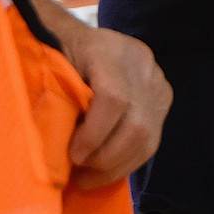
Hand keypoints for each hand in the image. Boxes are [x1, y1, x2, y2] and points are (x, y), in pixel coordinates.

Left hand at [57, 21, 172, 189]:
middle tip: (79, 171)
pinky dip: (127, 161)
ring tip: (88, 177)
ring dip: (116, 167)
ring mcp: (156, 81)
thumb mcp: (50, 65)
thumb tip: (50, 146)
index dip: (94, 134)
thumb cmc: (57, 52)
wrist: (79, 36)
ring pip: (147, 138)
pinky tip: (105, 170)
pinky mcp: (163, 97)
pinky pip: (152, 140)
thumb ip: (55, 97)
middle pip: (136, 125)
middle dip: (106, 158)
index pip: (113, 98)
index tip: (73, 155)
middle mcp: (140, 64)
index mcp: (108, 50)